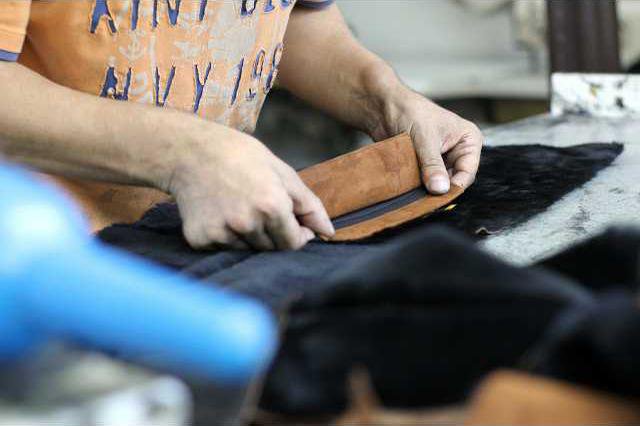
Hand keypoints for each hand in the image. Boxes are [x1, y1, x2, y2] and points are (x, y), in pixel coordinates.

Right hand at [166, 126, 333, 250]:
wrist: (188, 151)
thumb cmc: (240, 156)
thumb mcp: (282, 172)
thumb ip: (309, 205)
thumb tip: (329, 233)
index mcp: (272, 206)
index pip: (294, 244)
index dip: (296, 235)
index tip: (290, 222)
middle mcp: (247, 223)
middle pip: (272, 249)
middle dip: (273, 233)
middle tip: (258, 206)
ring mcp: (222, 233)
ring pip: (248, 250)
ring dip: (250, 236)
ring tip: (237, 206)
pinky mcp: (201, 239)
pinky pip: (224, 249)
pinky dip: (226, 236)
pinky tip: (220, 212)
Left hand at [369, 86, 482, 193]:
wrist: (384, 107)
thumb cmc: (410, 111)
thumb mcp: (425, 139)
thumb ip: (433, 165)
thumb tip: (440, 188)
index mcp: (468, 141)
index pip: (468, 173)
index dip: (454, 186)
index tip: (439, 196)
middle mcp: (458, 151)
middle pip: (453, 181)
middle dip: (439, 189)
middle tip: (425, 198)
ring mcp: (441, 159)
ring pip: (438, 183)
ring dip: (426, 188)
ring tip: (415, 190)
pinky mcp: (425, 165)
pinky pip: (424, 182)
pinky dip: (417, 186)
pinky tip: (408, 187)